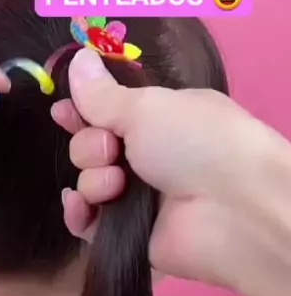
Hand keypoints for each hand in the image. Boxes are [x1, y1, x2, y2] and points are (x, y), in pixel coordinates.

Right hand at [52, 48, 271, 289]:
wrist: (232, 210)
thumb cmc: (195, 142)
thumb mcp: (146, 107)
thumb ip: (101, 93)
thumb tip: (77, 59)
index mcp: (161, 118)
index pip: (109, 112)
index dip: (82, 111)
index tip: (63, 111)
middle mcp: (150, 156)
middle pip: (91, 146)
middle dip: (90, 145)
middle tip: (112, 149)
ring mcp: (138, 198)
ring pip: (88, 183)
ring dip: (93, 179)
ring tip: (116, 185)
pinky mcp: (128, 236)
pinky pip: (88, 223)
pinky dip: (80, 214)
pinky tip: (82, 207)